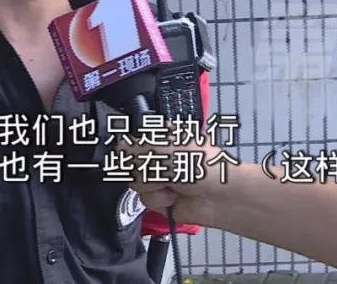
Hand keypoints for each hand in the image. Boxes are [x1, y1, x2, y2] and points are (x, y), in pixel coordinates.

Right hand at [114, 126, 228, 226]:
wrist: (219, 196)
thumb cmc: (199, 164)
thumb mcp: (166, 147)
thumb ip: (137, 146)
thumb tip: (116, 147)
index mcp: (162, 136)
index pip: (132, 138)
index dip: (131, 146)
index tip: (134, 150)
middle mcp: (158, 156)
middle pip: (129, 161)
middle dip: (146, 167)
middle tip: (165, 168)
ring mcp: (159, 178)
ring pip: (135, 181)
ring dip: (154, 184)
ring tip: (173, 183)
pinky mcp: (160, 199)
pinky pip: (144, 199)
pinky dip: (159, 199)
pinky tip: (173, 197)